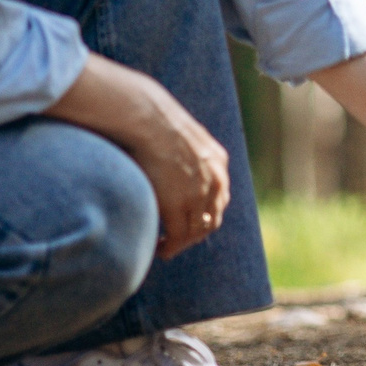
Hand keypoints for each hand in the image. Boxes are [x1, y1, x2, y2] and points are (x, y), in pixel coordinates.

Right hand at [47, 53, 231, 256]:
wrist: (147, 116)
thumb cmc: (151, 118)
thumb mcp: (178, 133)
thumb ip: (179, 148)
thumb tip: (164, 151)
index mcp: (217, 161)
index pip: (219, 198)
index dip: (204, 213)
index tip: (188, 222)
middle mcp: (216, 179)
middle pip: (212, 218)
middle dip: (195, 233)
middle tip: (176, 241)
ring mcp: (201, 193)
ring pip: (197, 230)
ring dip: (182, 242)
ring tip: (165, 248)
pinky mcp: (181, 204)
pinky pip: (178, 236)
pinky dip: (170, 246)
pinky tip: (159, 249)